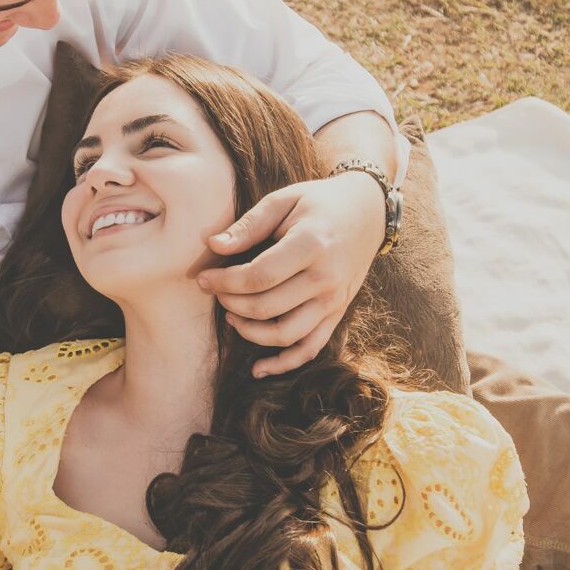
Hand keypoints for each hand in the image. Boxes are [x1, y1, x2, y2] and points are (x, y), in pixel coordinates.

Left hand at [197, 174, 386, 376]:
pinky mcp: (337, 314)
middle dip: (231, 303)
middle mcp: (325, 279)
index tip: (202, 279)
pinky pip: (310, 349)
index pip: (258, 277)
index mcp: (311, 246)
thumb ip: (249, 225)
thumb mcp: (284, 200)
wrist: (367, 212)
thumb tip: (213, 245)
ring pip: (284, 335)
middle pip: (267, 307)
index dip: (224, 282)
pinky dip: (283, 364)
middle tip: (214, 292)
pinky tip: (258, 369)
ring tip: (230, 316)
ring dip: (250, 332)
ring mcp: (333, 301)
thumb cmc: (319, 203)